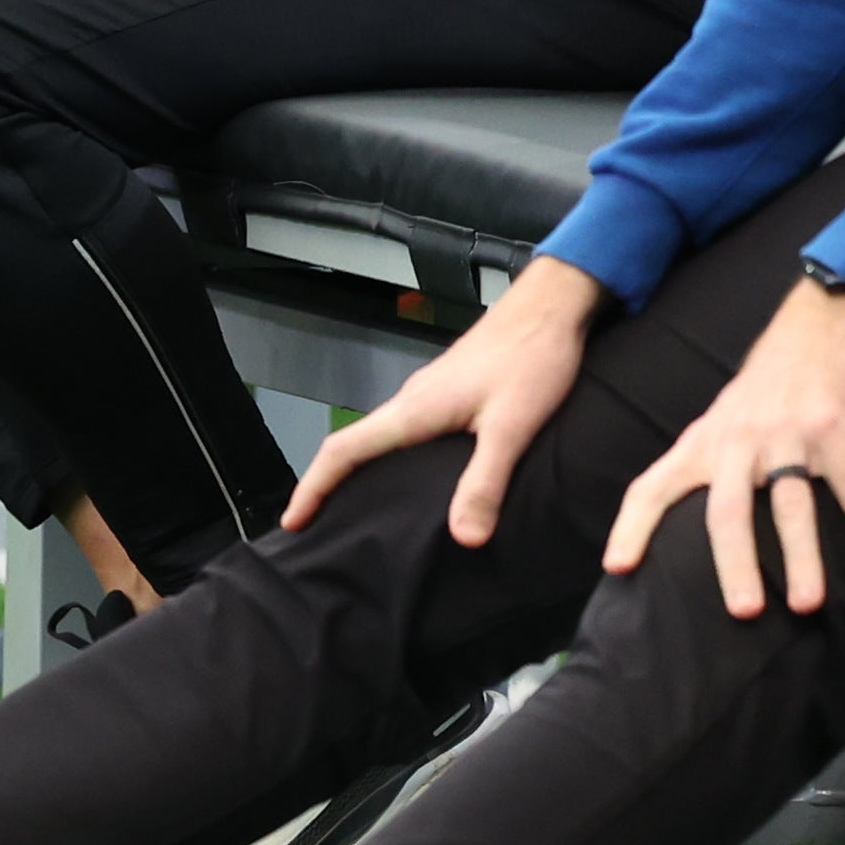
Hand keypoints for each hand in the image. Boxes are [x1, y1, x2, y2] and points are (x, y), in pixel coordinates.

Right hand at [287, 260, 597, 544]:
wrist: (553, 306)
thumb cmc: (532, 357)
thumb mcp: (512, 426)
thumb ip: (485, 482)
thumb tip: (464, 538)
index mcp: (415, 409)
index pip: (345, 448)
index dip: (314, 486)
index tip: (291, 520)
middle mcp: (413, 399)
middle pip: (354, 444)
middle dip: (328, 484)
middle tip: (316, 525)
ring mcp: (430, 392)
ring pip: (380, 436)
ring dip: (360, 471)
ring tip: (358, 510)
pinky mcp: (450, 390)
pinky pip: (406, 430)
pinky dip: (392, 457)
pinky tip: (414, 477)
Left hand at [602, 274, 844, 617]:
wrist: (818, 318)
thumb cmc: (770, 381)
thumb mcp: (722, 418)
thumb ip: (705, 465)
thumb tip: (681, 524)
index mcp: (706, 442)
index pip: (654, 485)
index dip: (632, 526)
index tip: (617, 567)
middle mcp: (740, 440)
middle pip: (728, 508)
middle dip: (734, 562)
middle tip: (743, 613)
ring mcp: (788, 433)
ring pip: (792, 504)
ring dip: (802, 557)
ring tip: (808, 606)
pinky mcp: (835, 427)